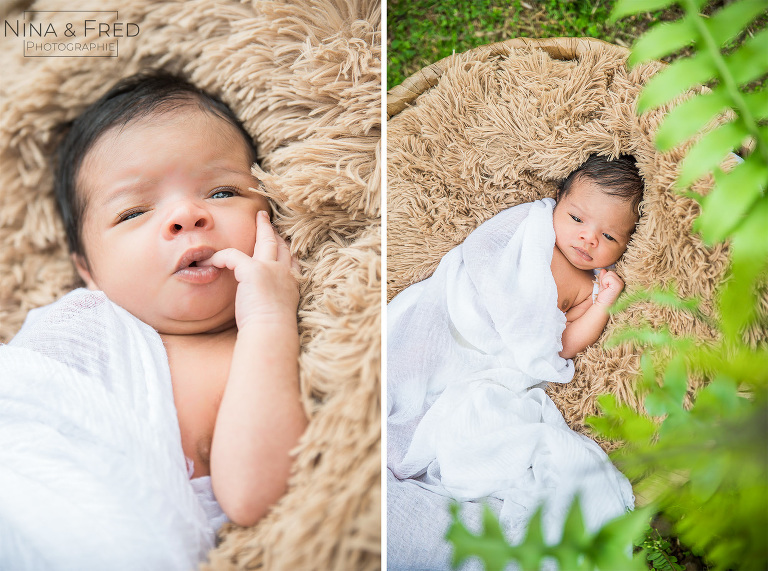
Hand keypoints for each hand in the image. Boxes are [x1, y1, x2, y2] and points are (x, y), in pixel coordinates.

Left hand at [201, 210, 298, 328]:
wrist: (271, 333)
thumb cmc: (271, 330)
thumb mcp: (276, 312)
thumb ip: (270, 301)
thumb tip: (260, 304)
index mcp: (291, 283)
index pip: (291, 260)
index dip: (285, 249)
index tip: (282, 242)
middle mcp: (284, 272)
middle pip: (281, 245)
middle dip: (274, 232)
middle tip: (267, 219)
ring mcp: (271, 269)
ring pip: (265, 240)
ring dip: (260, 227)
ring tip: (256, 217)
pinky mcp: (254, 270)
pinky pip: (232, 256)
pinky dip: (220, 257)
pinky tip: (211, 261)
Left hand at [594, 269, 623, 306]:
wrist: (603, 305)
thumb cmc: (604, 296)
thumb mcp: (603, 285)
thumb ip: (604, 277)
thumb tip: (603, 270)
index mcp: (620, 281)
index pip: (612, 272)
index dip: (606, 278)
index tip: (607, 287)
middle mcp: (623, 281)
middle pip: (611, 272)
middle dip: (605, 279)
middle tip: (606, 288)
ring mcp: (622, 283)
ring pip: (610, 273)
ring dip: (604, 281)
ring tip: (607, 288)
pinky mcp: (619, 285)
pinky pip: (609, 277)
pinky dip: (605, 282)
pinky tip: (607, 289)